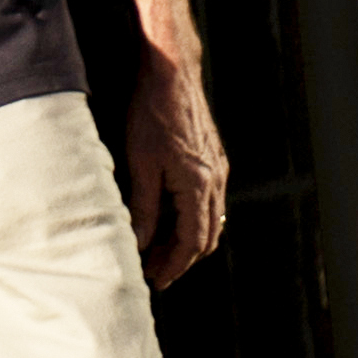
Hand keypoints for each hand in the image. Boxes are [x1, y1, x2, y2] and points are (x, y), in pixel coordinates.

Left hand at [127, 56, 227, 287]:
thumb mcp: (140, 165)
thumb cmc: (152, 117)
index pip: (191, 242)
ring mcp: (218, 170)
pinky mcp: (214, 160)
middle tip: (153, 273)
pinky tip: (169, 220)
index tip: (154, 281)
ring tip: (157, 251)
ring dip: (186, 240)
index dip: (173, 266)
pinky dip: (192, 220)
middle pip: (206, 236)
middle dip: (180, 259)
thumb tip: (139, 243)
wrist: (172, 77)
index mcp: (199, 186)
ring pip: (210, 220)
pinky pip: (210, 202)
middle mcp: (216, 181)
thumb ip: (143, 207)